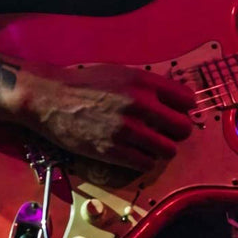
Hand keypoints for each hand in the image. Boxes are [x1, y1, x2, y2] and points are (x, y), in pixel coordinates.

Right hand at [22, 64, 195, 171]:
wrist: (50, 99)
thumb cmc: (85, 83)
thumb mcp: (121, 73)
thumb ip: (148, 86)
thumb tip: (174, 100)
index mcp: (144, 82)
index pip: (187, 100)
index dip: (184, 108)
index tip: (175, 112)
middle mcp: (139, 104)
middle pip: (183, 128)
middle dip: (177, 132)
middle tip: (164, 132)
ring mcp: (126, 129)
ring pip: (168, 150)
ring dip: (162, 149)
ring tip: (150, 145)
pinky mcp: (112, 151)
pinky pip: (146, 164)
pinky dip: (144, 161)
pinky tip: (135, 153)